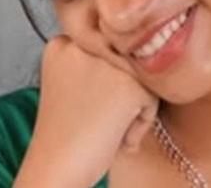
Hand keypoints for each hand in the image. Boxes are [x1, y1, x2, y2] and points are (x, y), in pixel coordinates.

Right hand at [13, 35, 158, 187]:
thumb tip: (146, 47)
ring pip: (143, 73)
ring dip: (135, 104)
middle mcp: (84, 44)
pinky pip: (153, 95)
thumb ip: (98, 61)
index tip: (91, 103)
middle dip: (122, 89)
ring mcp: (106, 61)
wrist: (57, 169)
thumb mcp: (73, 83)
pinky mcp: (128, 83)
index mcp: (64, 43)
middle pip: (127, 57)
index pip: (107, 46)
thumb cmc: (67, 134)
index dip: (106, 79)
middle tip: (99, 117)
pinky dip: (143, 121)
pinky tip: (119, 136)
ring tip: (110, 127)